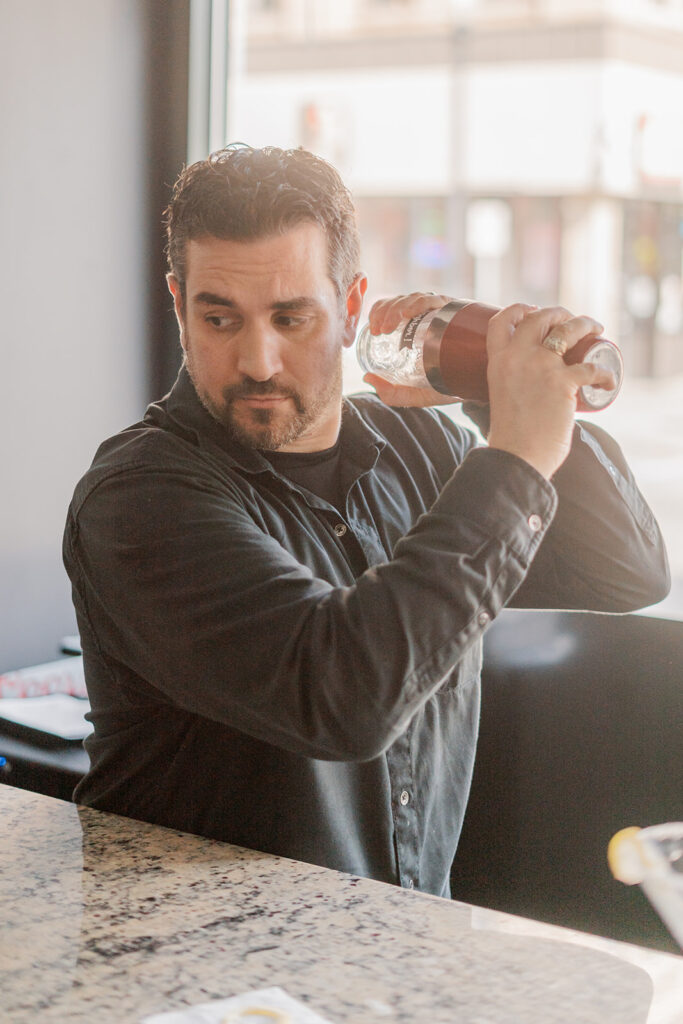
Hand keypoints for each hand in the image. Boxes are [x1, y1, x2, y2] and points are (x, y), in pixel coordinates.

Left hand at [363, 292, 461, 407]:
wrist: (481, 385)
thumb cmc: (449, 385)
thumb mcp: (418, 394)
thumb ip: (394, 393)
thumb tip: (368, 378)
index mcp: (413, 327)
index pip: (390, 309)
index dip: (378, 313)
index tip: (374, 330)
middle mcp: (425, 316)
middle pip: (399, 302)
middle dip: (385, 312)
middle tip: (380, 330)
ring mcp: (440, 312)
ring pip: (413, 298)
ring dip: (397, 308)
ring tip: (390, 325)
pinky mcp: (455, 309)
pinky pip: (433, 299)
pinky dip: (419, 302)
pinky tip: (410, 313)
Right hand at [486, 304, 616, 479]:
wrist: (518, 457)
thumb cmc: (508, 439)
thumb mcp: (496, 403)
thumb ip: (499, 393)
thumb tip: (501, 397)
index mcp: (497, 362)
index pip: (501, 321)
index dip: (518, 309)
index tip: (531, 310)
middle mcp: (518, 358)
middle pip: (539, 318)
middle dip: (558, 312)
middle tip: (569, 319)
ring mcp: (542, 367)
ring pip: (568, 331)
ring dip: (586, 324)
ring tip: (596, 329)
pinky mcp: (564, 383)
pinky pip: (591, 367)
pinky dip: (605, 373)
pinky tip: (609, 380)